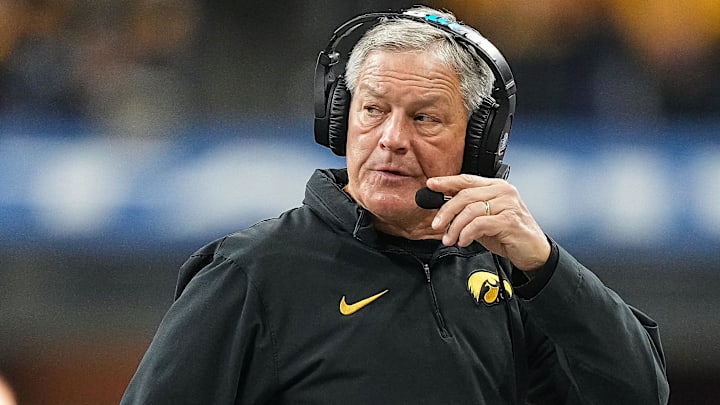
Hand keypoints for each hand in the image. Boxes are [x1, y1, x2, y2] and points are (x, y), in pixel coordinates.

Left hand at [427, 174, 550, 271]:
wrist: (533, 252)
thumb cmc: (509, 234)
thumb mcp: (484, 220)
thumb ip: (468, 212)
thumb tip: (443, 212)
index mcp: (496, 187)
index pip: (467, 179)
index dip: (447, 182)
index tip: (431, 184)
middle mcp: (503, 191)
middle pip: (465, 195)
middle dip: (446, 211)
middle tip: (437, 225)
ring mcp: (508, 204)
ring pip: (471, 210)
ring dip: (455, 227)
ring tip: (451, 239)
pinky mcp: (510, 220)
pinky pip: (480, 223)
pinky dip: (467, 233)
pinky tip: (464, 241)